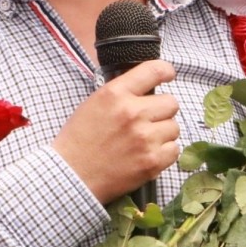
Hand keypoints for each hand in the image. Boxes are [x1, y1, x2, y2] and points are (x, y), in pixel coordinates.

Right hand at [53, 60, 180, 203]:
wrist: (70, 176)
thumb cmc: (79, 139)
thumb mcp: (94, 103)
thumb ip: (122, 92)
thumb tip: (148, 85)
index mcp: (115, 94)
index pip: (154, 70)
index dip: (166, 71)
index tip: (168, 75)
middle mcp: (133, 113)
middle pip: (171, 102)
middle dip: (162, 110)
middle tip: (148, 120)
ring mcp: (144, 138)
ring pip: (174, 127)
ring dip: (163, 133)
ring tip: (144, 140)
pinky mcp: (152, 162)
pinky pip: (174, 149)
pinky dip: (164, 152)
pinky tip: (147, 154)